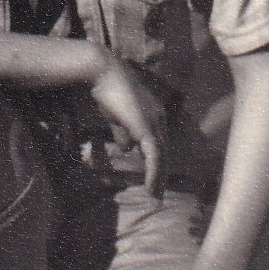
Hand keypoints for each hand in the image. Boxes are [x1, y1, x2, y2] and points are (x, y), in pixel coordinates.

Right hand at [90, 56, 166, 196]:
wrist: (104, 73)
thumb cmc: (109, 90)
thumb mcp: (118, 115)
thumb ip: (124, 131)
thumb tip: (127, 148)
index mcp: (155, 112)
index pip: (159, 141)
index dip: (157, 160)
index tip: (154, 176)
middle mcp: (159, 117)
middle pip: (164, 150)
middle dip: (161, 173)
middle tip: (157, 193)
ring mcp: (155, 123)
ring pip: (162, 156)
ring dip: (159, 178)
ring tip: (155, 196)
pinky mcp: (147, 129)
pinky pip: (154, 157)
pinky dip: (154, 174)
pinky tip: (151, 188)